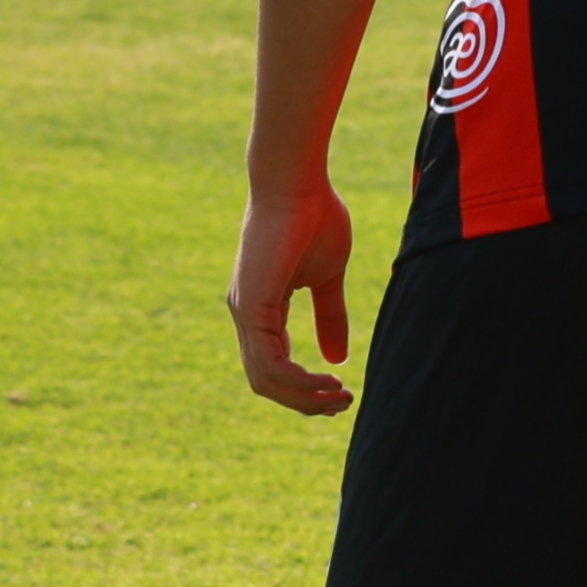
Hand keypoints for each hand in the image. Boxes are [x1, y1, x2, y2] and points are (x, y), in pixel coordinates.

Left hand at [229, 172, 357, 414]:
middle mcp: (246, 315)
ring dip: (304, 397)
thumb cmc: (314, 217)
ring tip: (339, 397)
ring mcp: (245, 312)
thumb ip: (330, 315)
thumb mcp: (328, 277)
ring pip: (265, 379)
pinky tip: (326, 380)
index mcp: (260, 308)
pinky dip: (297, 380)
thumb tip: (338, 357)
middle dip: (304, 401)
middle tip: (341, 404)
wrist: (297, 182)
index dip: (305, 387)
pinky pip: (270, 362)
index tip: (341, 390)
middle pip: (265, 381)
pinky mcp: (253, 305)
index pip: (273, 365)